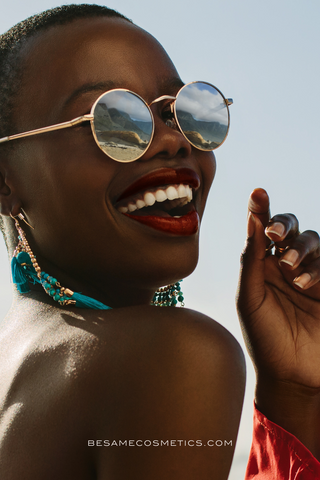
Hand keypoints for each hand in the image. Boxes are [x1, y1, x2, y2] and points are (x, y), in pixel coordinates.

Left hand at [237, 188, 319, 389]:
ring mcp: (310, 276)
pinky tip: (306, 284)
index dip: (262, 209)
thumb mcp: (249, 299)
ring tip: (291, 273)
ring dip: (303, 250)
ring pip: (314, 242)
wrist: (291, 376)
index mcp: (261, 267)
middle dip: (286, 226)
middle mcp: (286, 266)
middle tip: (277, 236)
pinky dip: (318, 267)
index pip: (262, 230)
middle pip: (292, 229)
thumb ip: (251, 260)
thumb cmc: (263, 338)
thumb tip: (252, 220)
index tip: (258, 193)